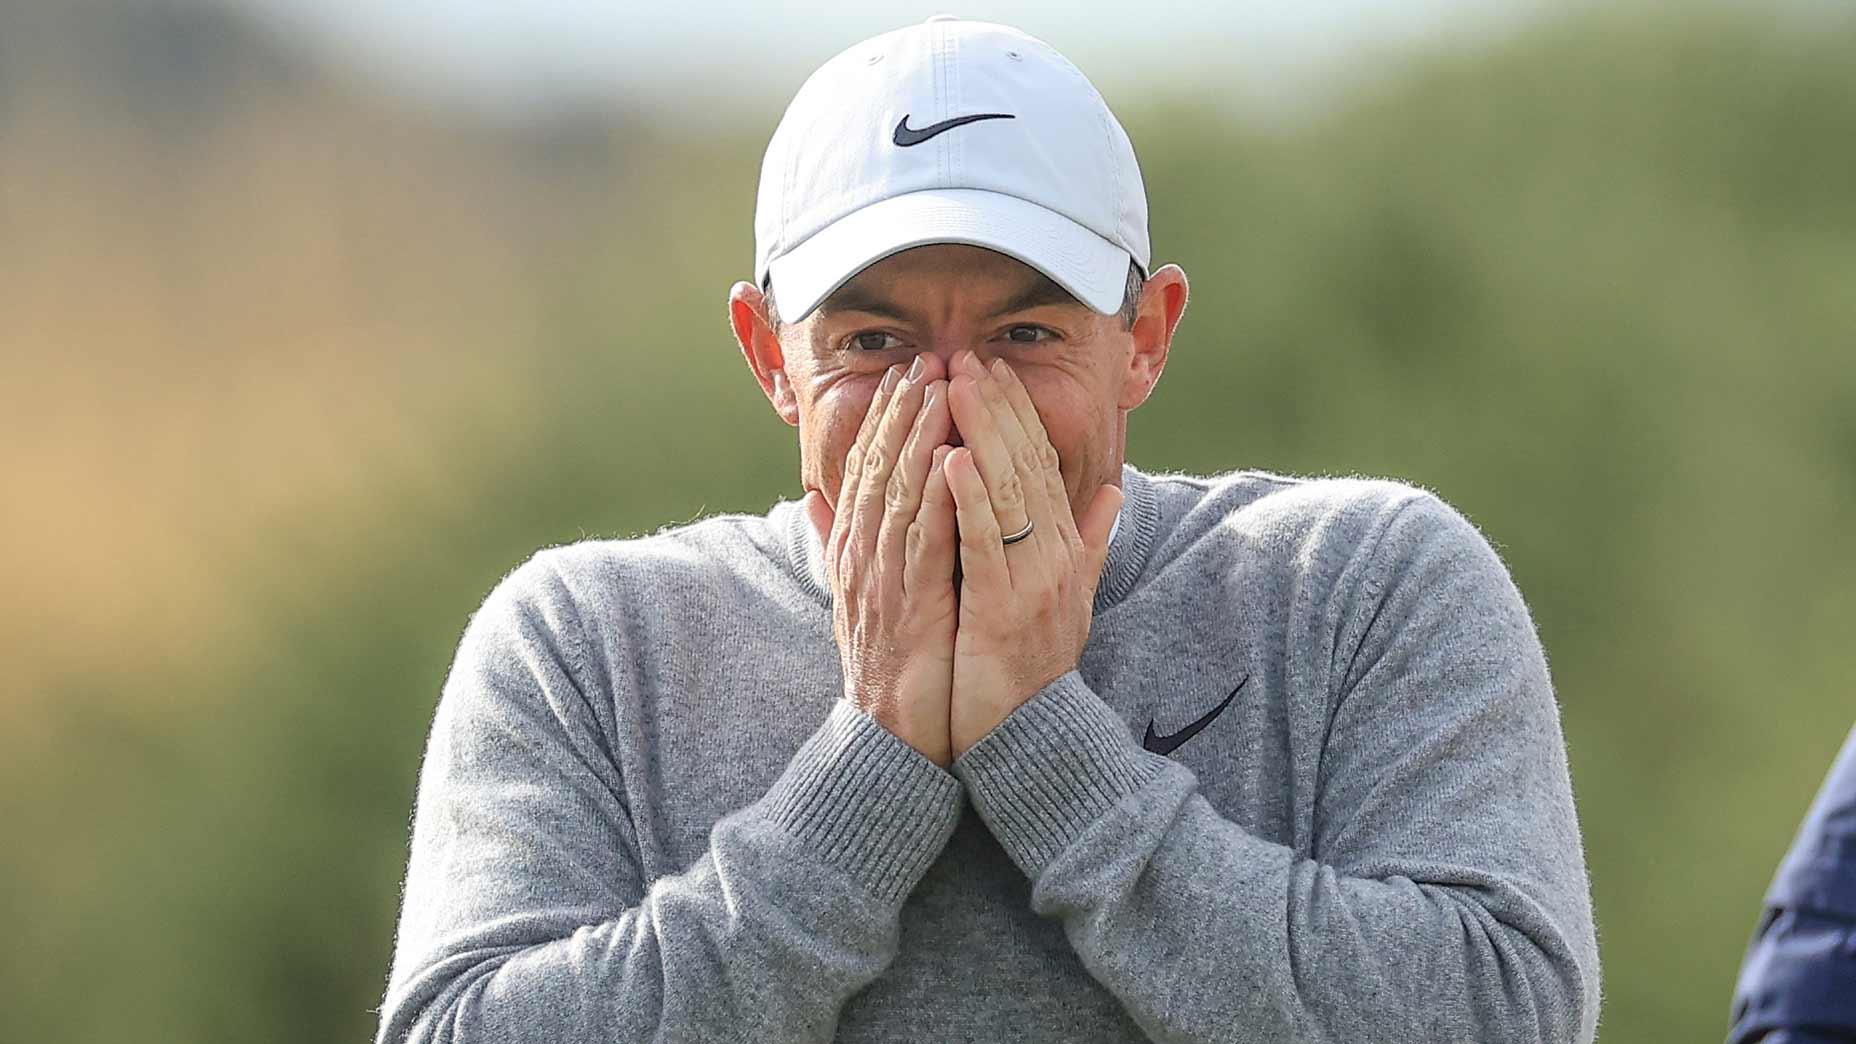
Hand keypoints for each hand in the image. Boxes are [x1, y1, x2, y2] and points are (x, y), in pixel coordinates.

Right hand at [803, 355, 958, 767]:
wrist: (891, 733)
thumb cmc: (886, 664)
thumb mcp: (860, 594)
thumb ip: (841, 542)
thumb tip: (817, 498)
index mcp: (855, 551)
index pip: (867, 470)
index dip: (885, 419)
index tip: (906, 375)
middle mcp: (861, 557)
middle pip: (878, 468)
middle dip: (902, 412)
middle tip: (924, 361)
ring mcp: (882, 580)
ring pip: (898, 493)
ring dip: (918, 439)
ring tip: (938, 391)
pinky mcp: (911, 605)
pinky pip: (924, 542)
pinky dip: (937, 498)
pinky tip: (952, 462)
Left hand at [942, 351, 1119, 759]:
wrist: (1029, 738)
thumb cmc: (1035, 668)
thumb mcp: (1069, 597)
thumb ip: (1089, 542)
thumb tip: (1115, 494)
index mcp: (1062, 549)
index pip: (1041, 466)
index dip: (1017, 414)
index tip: (991, 370)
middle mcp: (1055, 557)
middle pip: (1027, 466)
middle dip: (998, 407)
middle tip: (970, 357)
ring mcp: (1032, 582)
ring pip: (1009, 492)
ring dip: (984, 435)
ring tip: (959, 387)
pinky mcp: (1003, 608)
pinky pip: (986, 544)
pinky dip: (971, 499)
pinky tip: (952, 460)